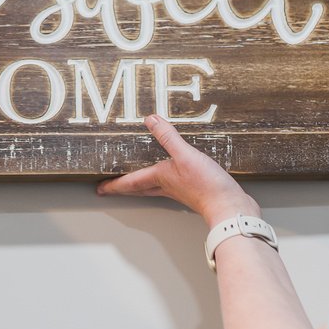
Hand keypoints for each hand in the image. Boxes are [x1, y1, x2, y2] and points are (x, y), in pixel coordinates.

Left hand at [97, 115, 258, 226]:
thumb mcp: (185, 155)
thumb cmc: (206, 186)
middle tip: (110, 188)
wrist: (229, 208)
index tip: (99, 188)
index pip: (130, 182)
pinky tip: (174, 173)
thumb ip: (168, 138)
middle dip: (123, 187)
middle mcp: (167, 186)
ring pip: (155, 187)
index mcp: (160, 178)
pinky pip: (174, 184)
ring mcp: (181, 190)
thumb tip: (151, 120)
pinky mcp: (196, 191)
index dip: (113, 184)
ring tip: (136, 179)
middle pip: (139, 188)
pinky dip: (167, 179)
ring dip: (143, 184)